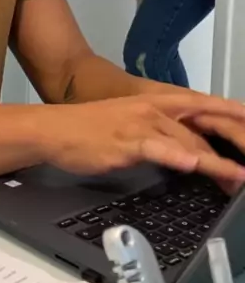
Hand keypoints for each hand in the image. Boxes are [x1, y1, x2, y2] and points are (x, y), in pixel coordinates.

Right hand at [40, 93, 244, 186]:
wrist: (56, 129)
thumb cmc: (92, 130)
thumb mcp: (133, 128)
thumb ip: (162, 135)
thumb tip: (189, 152)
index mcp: (157, 104)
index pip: (203, 106)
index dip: (232, 113)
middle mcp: (153, 109)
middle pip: (203, 125)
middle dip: (231, 144)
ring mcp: (140, 124)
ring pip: (186, 141)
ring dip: (214, 162)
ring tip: (237, 177)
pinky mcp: (126, 141)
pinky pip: (155, 147)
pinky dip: (175, 155)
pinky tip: (190, 163)